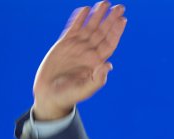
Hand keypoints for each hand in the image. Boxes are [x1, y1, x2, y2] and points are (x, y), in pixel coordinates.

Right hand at [32, 2, 126, 120]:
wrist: (50, 94)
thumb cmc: (70, 95)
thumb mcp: (85, 89)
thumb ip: (98, 79)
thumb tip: (109, 65)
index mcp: (96, 62)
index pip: (110, 43)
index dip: (116, 31)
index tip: (123, 20)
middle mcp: (89, 52)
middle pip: (102, 32)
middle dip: (111, 19)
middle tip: (120, 7)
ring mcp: (77, 47)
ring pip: (90, 27)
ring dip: (97, 15)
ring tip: (104, 3)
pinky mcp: (63, 44)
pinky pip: (73, 28)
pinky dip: (79, 19)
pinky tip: (85, 9)